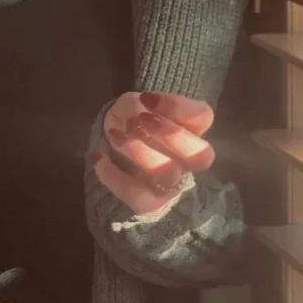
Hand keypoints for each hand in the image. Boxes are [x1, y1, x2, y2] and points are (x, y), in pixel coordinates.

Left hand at [92, 91, 214, 214]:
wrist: (117, 152)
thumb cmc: (133, 120)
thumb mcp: (135, 104)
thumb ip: (138, 106)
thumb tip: (134, 114)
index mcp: (191, 129)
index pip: (202, 116)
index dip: (176, 106)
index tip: (146, 98)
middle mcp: (188, 160)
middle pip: (200, 155)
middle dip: (171, 134)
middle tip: (141, 120)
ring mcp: (173, 184)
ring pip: (169, 175)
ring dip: (142, 152)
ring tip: (116, 135)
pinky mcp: (152, 203)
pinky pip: (139, 197)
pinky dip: (116, 177)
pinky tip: (100, 158)